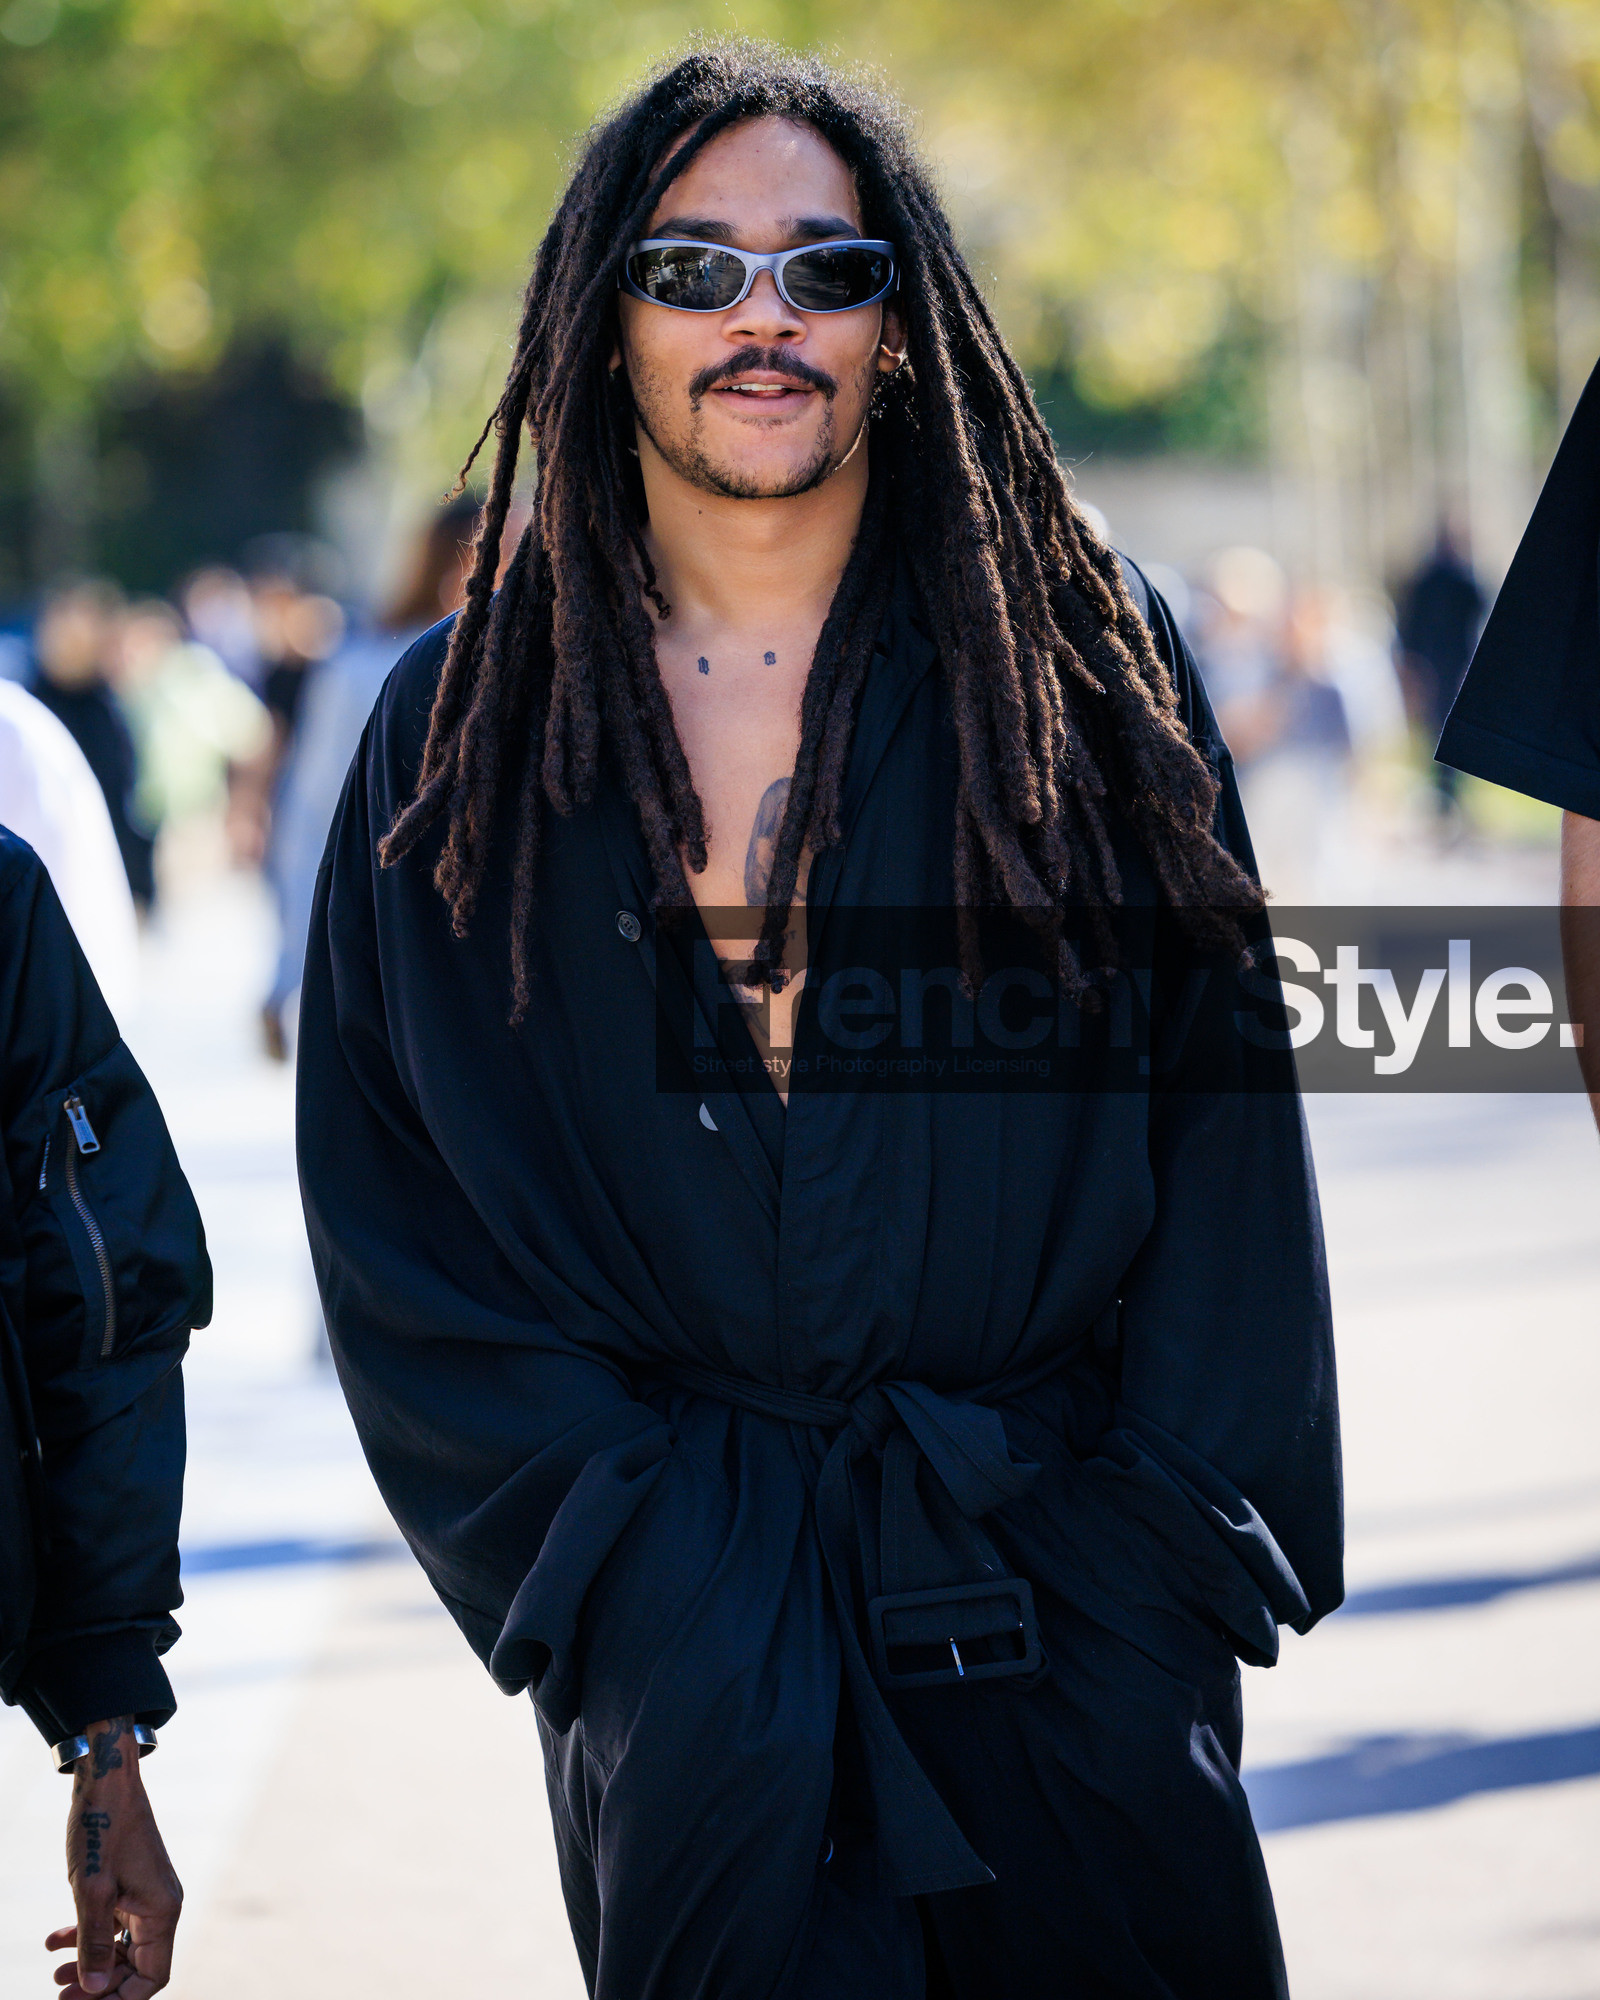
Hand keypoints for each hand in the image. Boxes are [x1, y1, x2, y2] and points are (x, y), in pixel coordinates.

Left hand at [46, 1719, 182, 1996]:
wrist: (106, 1781)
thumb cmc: (102, 1830)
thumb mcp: (91, 1892)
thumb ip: (93, 1944)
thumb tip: (93, 1991)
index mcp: (162, 1911)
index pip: (151, 1976)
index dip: (120, 1999)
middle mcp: (161, 1906)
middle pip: (135, 1967)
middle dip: (99, 1986)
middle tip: (59, 1991)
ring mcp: (146, 1894)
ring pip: (121, 1948)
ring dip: (90, 1963)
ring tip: (54, 1973)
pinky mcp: (131, 1884)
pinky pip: (112, 1923)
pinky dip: (86, 1935)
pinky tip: (54, 1940)